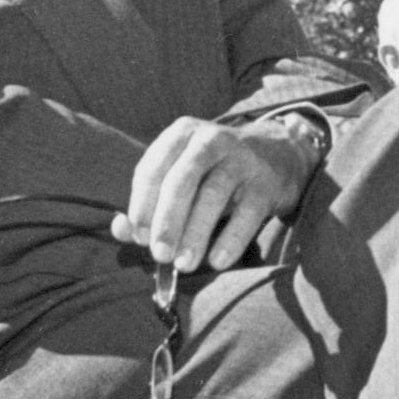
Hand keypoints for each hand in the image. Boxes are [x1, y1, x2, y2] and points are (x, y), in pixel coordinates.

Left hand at [117, 116, 312, 274]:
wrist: (277, 153)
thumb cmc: (215, 171)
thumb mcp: (181, 175)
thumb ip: (149, 201)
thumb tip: (121, 230)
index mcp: (181, 134)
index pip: (152, 169)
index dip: (141, 205)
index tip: (138, 237)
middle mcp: (210, 140)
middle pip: (181, 181)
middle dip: (166, 221)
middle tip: (159, 254)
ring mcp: (241, 158)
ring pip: (213, 195)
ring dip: (195, 234)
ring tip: (184, 264)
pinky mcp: (266, 181)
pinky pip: (247, 213)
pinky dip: (231, 239)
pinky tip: (217, 261)